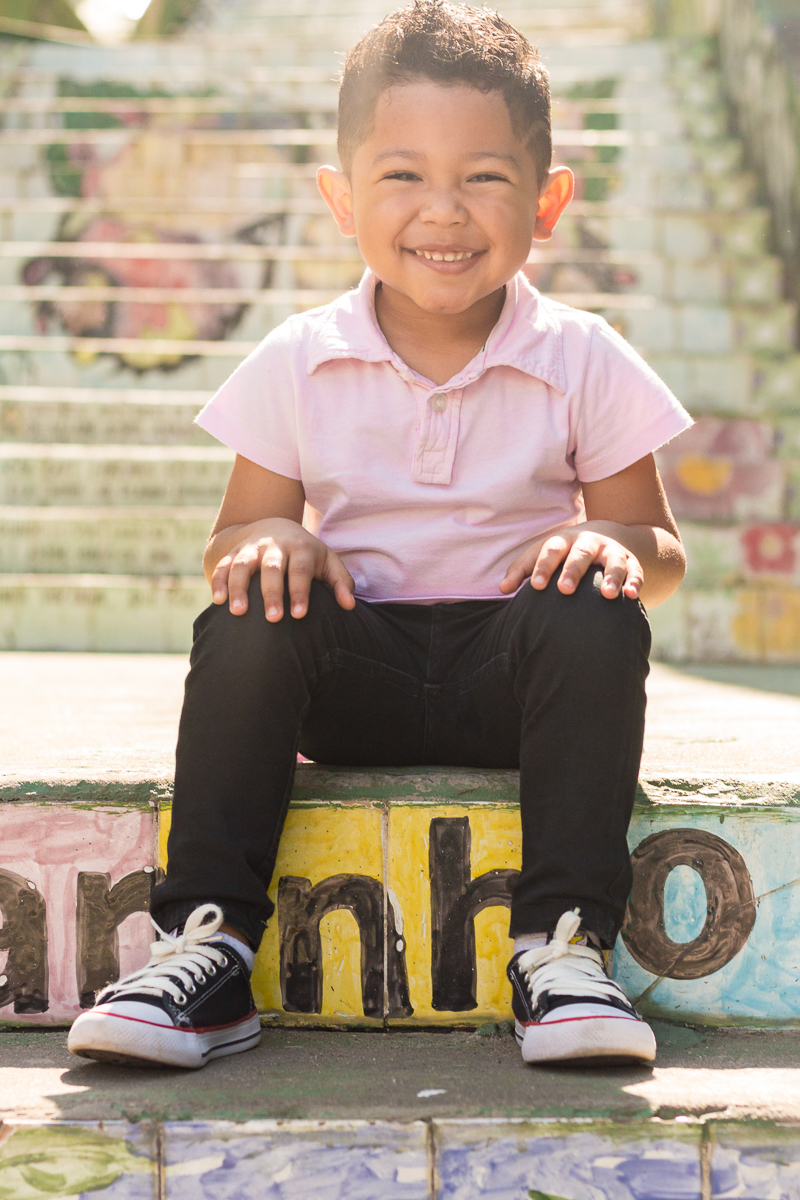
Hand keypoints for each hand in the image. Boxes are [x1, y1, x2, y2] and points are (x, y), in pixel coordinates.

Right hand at [210, 518, 355, 619]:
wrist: (275, 527)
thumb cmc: (307, 555)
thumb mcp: (327, 562)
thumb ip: (341, 582)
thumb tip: (350, 606)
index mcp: (301, 548)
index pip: (301, 570)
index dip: (300, 592)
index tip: (299, 615)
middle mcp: (275, 546)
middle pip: (273, 568)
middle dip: (272, 593)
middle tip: (274, 619)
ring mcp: (252, 548)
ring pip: (243, 565)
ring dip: (239, 587)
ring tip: (238, 612)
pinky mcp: (234, 553)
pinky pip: (223, 565)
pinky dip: (218, 581)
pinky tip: (218, 601)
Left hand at [500, 528, 643, 599]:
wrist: (603, 537)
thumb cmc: (563, 553)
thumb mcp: (542, 556)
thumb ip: (522, 571)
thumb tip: (502, 590)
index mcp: (563, 541)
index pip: (551, 551)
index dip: (543, 567)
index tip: (535, 587)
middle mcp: (588, 543)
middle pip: (581, 553)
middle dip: (573, 570)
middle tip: (565, 589)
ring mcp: (611, 551)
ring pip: (613, 561)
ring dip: (611, 576)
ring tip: (607, 595)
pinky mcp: (630, 562)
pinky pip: (635, 571)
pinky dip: (635, 582)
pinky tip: (633, 596)